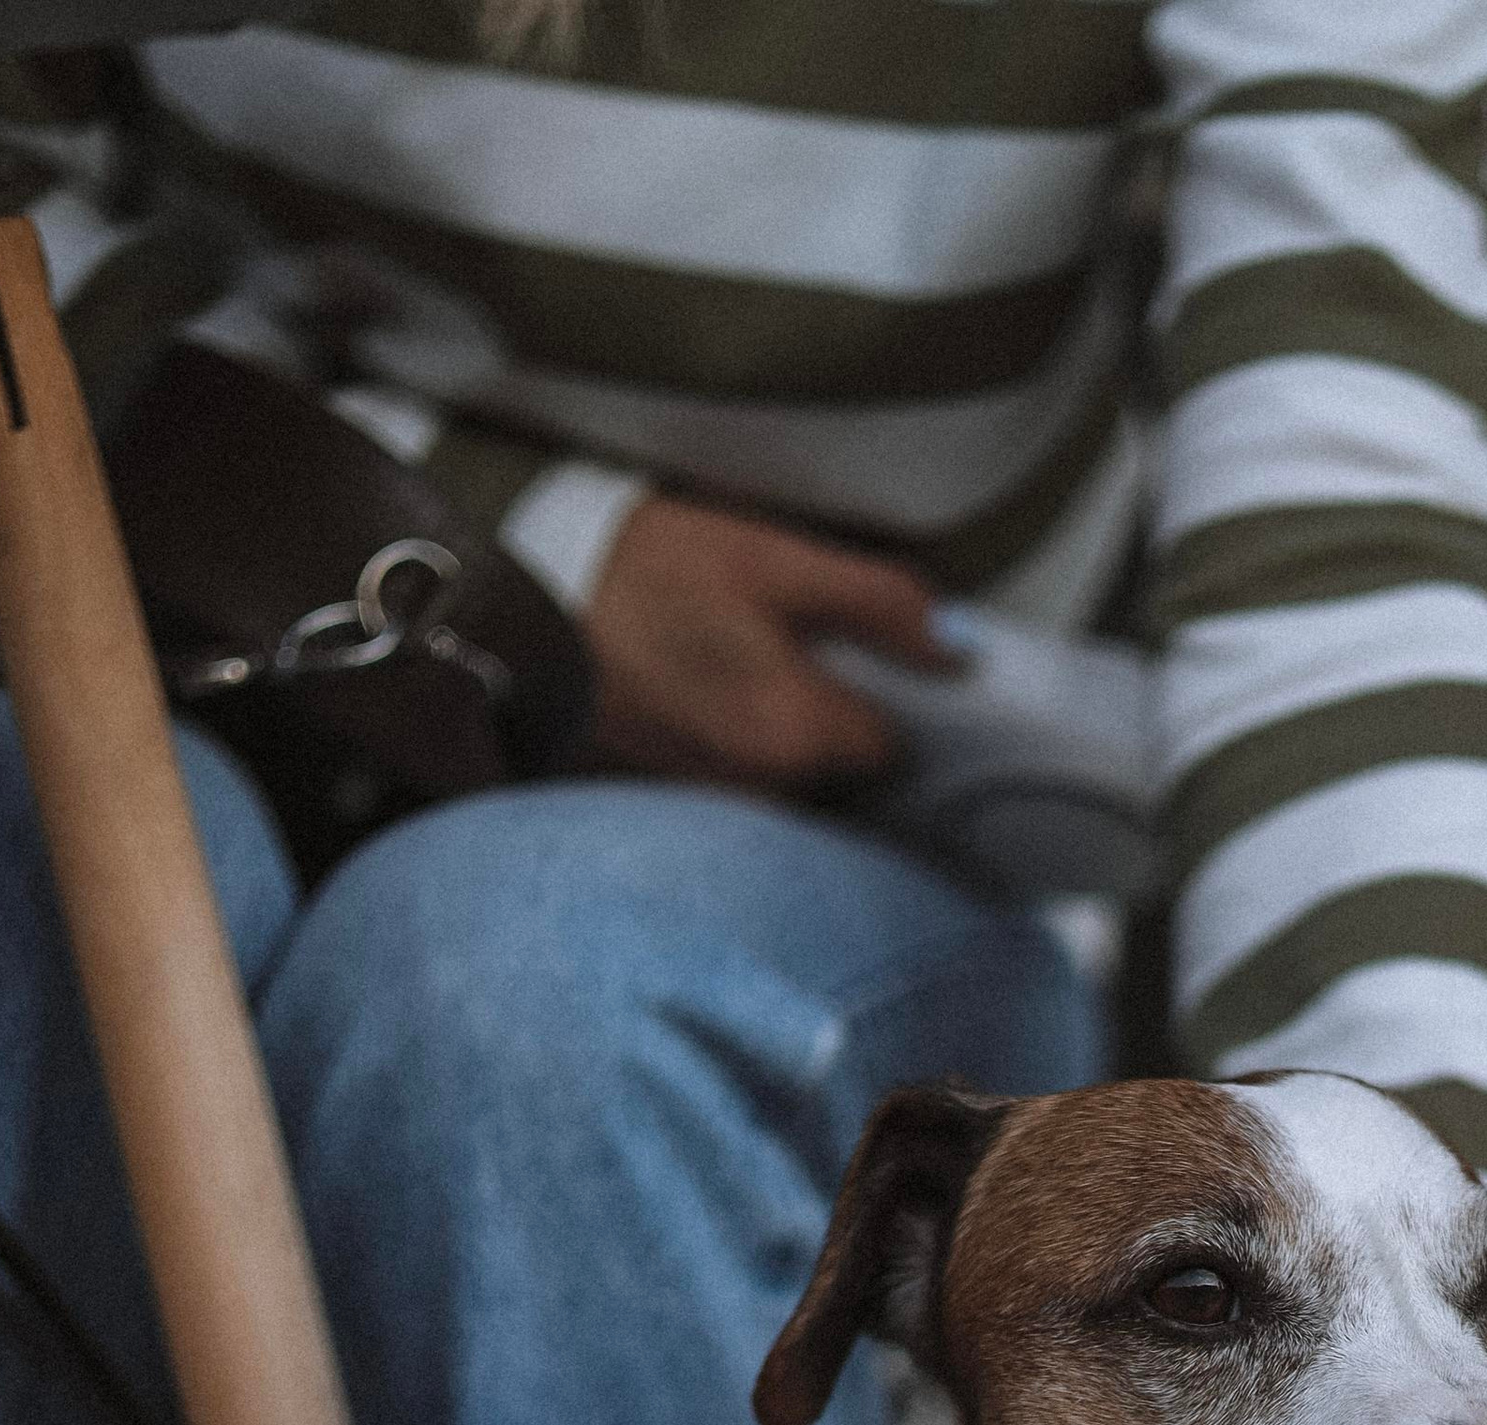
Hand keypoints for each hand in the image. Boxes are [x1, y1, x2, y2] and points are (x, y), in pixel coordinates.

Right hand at [584, 496, 949, 789]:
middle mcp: (764, 789)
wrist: (527, 601)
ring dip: (785, 733)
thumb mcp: (775, 560)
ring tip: (740, 663)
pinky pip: (739, 782)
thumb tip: (959, 650)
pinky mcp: (676, 797)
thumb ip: (879, 604)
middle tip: (792, 646)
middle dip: (834, 716)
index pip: (893, 746)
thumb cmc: (651, 571)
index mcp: (800, 735)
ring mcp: (717, 801)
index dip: (887, 697)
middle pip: (843, 771)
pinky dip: (737, 745)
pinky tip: (705, 691)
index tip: (860, 656)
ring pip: (791, 779)